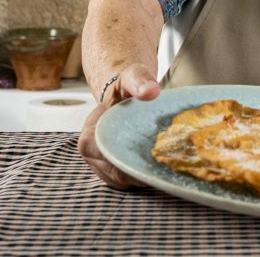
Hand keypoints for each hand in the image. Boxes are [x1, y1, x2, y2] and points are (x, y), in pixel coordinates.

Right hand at [77, 63, 160, 188]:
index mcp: (90, 135)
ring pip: (124, 181)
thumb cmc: (127, 87)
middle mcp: (92, 154)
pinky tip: (162, 168)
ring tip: (168, 166)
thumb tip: (151, 91)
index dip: (129, 160)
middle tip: (170, 165)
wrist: (124, 96)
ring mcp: (102, 166)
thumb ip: (140, 80)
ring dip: (145, 176)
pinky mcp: (114, 173)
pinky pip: (129, 182)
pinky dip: (144, 177)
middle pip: (118, 174)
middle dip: (142, 171)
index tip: (155, 157)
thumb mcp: (132, 77)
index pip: (106, 157)